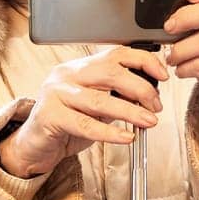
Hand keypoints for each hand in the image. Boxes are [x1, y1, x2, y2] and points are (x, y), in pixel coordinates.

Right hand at [0, 44, 166, 177]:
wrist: (35, 145)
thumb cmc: (66, 125)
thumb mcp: (96, 107)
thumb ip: (117, 97)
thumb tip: (149, 96)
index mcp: (79, 68)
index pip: (115, 54)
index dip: (142, 61)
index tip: (162, 75)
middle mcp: (66, 75)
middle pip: (110, 72)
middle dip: (140, 89)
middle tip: (156, 106)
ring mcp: (55, 93)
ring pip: (100, 99)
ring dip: (130, 111)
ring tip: (149, 121)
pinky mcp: (50, 116)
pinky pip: (85, 124)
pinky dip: (109, 132)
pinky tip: (126, 137)